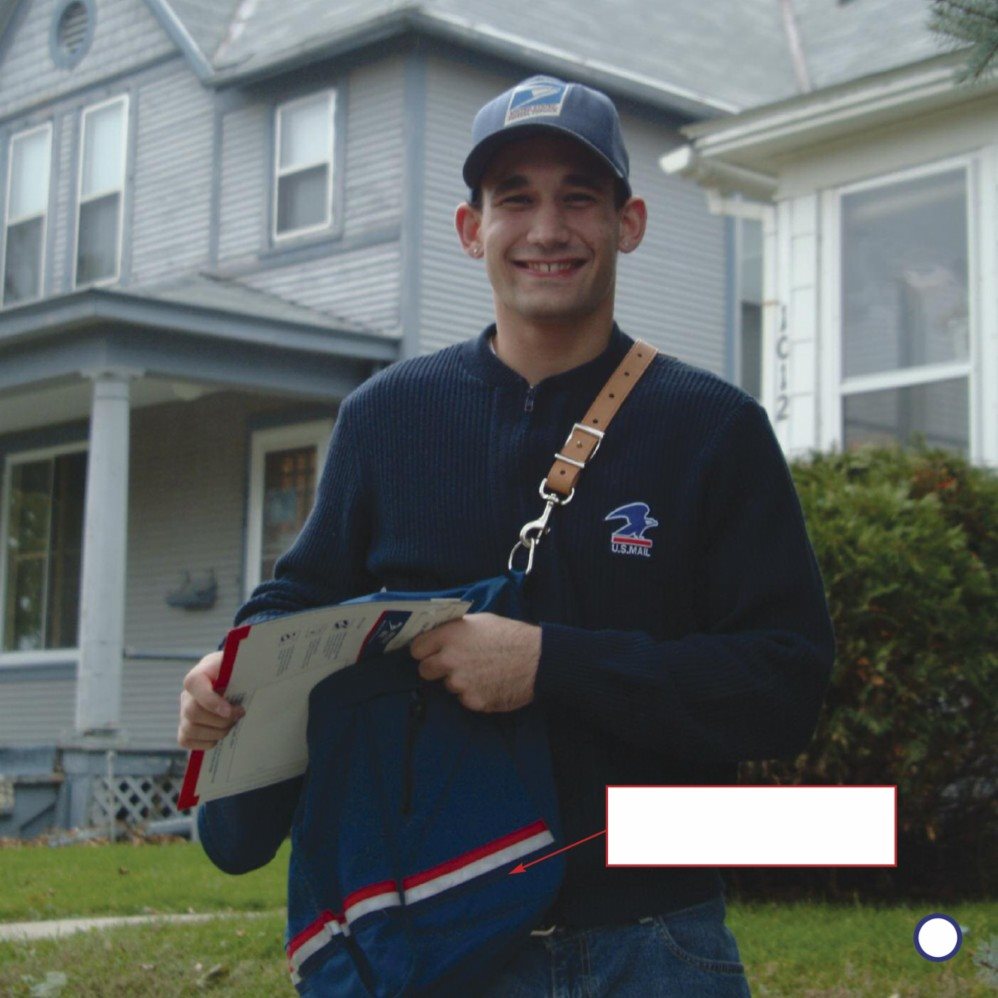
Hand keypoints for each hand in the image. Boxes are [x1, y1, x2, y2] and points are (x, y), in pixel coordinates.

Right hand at [178, 651, 245, 749]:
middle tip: (239, 715)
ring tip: (232, 725)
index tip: (230, 710)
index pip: (193, 684)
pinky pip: (185, 740)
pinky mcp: (185, 729)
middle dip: (220, 720)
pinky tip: (219, 736)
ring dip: (216, 732)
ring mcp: (183, 713)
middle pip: (193, 712)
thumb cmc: (235, 671)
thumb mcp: (237, 662)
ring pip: (190, 729)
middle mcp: (186, 695)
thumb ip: (241, 659)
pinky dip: (204, 743)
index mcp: (198, 675)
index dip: (211, 701)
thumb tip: (250, 646)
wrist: (229, 681)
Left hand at [409, 613, 540, 712]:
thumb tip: (440, 634)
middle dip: (436, 669)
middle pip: (424, 670)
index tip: (430, 653)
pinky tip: (490, 683)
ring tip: (482, 672)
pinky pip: (465, 699)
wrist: (538, 659)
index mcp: (450, 635)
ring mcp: (461, 683)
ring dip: (459, 682)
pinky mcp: (473, 701)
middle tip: (454, 665)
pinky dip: (475, 694)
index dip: (424, 651)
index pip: (416, 649)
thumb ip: (456, 629)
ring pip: (448, 686)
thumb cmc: (511, 635)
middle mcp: (450, 659)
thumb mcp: (480, 621)